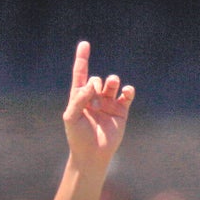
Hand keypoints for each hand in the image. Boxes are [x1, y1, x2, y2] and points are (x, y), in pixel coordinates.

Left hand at [63, 40, 134, 170]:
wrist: (92, 155)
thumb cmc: (78, 138)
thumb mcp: (71, 117)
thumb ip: (78, 98)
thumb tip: (92, 84)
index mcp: (79, 98)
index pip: (81, 75)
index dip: (82, 59)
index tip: (84, 44)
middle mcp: (94, 98)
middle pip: (96, 78)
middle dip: (95, 83)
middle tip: (93, 100)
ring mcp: (108, 104)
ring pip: (112, 83)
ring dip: (112, 81)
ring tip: (112, 85)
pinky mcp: (120, 110)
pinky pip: (126, 94)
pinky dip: (128, 90)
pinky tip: (126, 91)